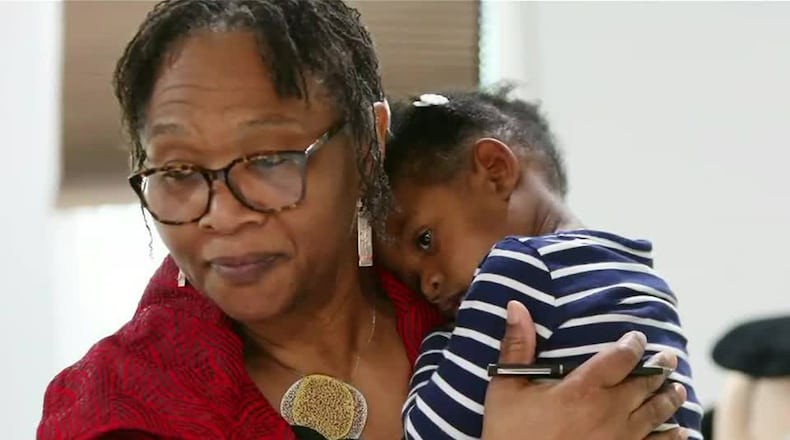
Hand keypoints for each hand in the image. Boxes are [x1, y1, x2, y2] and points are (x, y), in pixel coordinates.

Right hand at [482, 301, 687, 439]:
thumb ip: (516, 346)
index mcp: (583, 389)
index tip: (638, 338)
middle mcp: (609, 412)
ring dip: (668, 398)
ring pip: (655, 414)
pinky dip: (671, 437)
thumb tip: (516, 306)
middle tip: (669, 358)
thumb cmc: (509, 432)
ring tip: (678, 388)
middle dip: (658, 368)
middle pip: (644, 384)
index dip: (633, 345)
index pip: (620, 358)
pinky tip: (680, 431)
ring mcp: (620, 439)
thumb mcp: (507, 387)